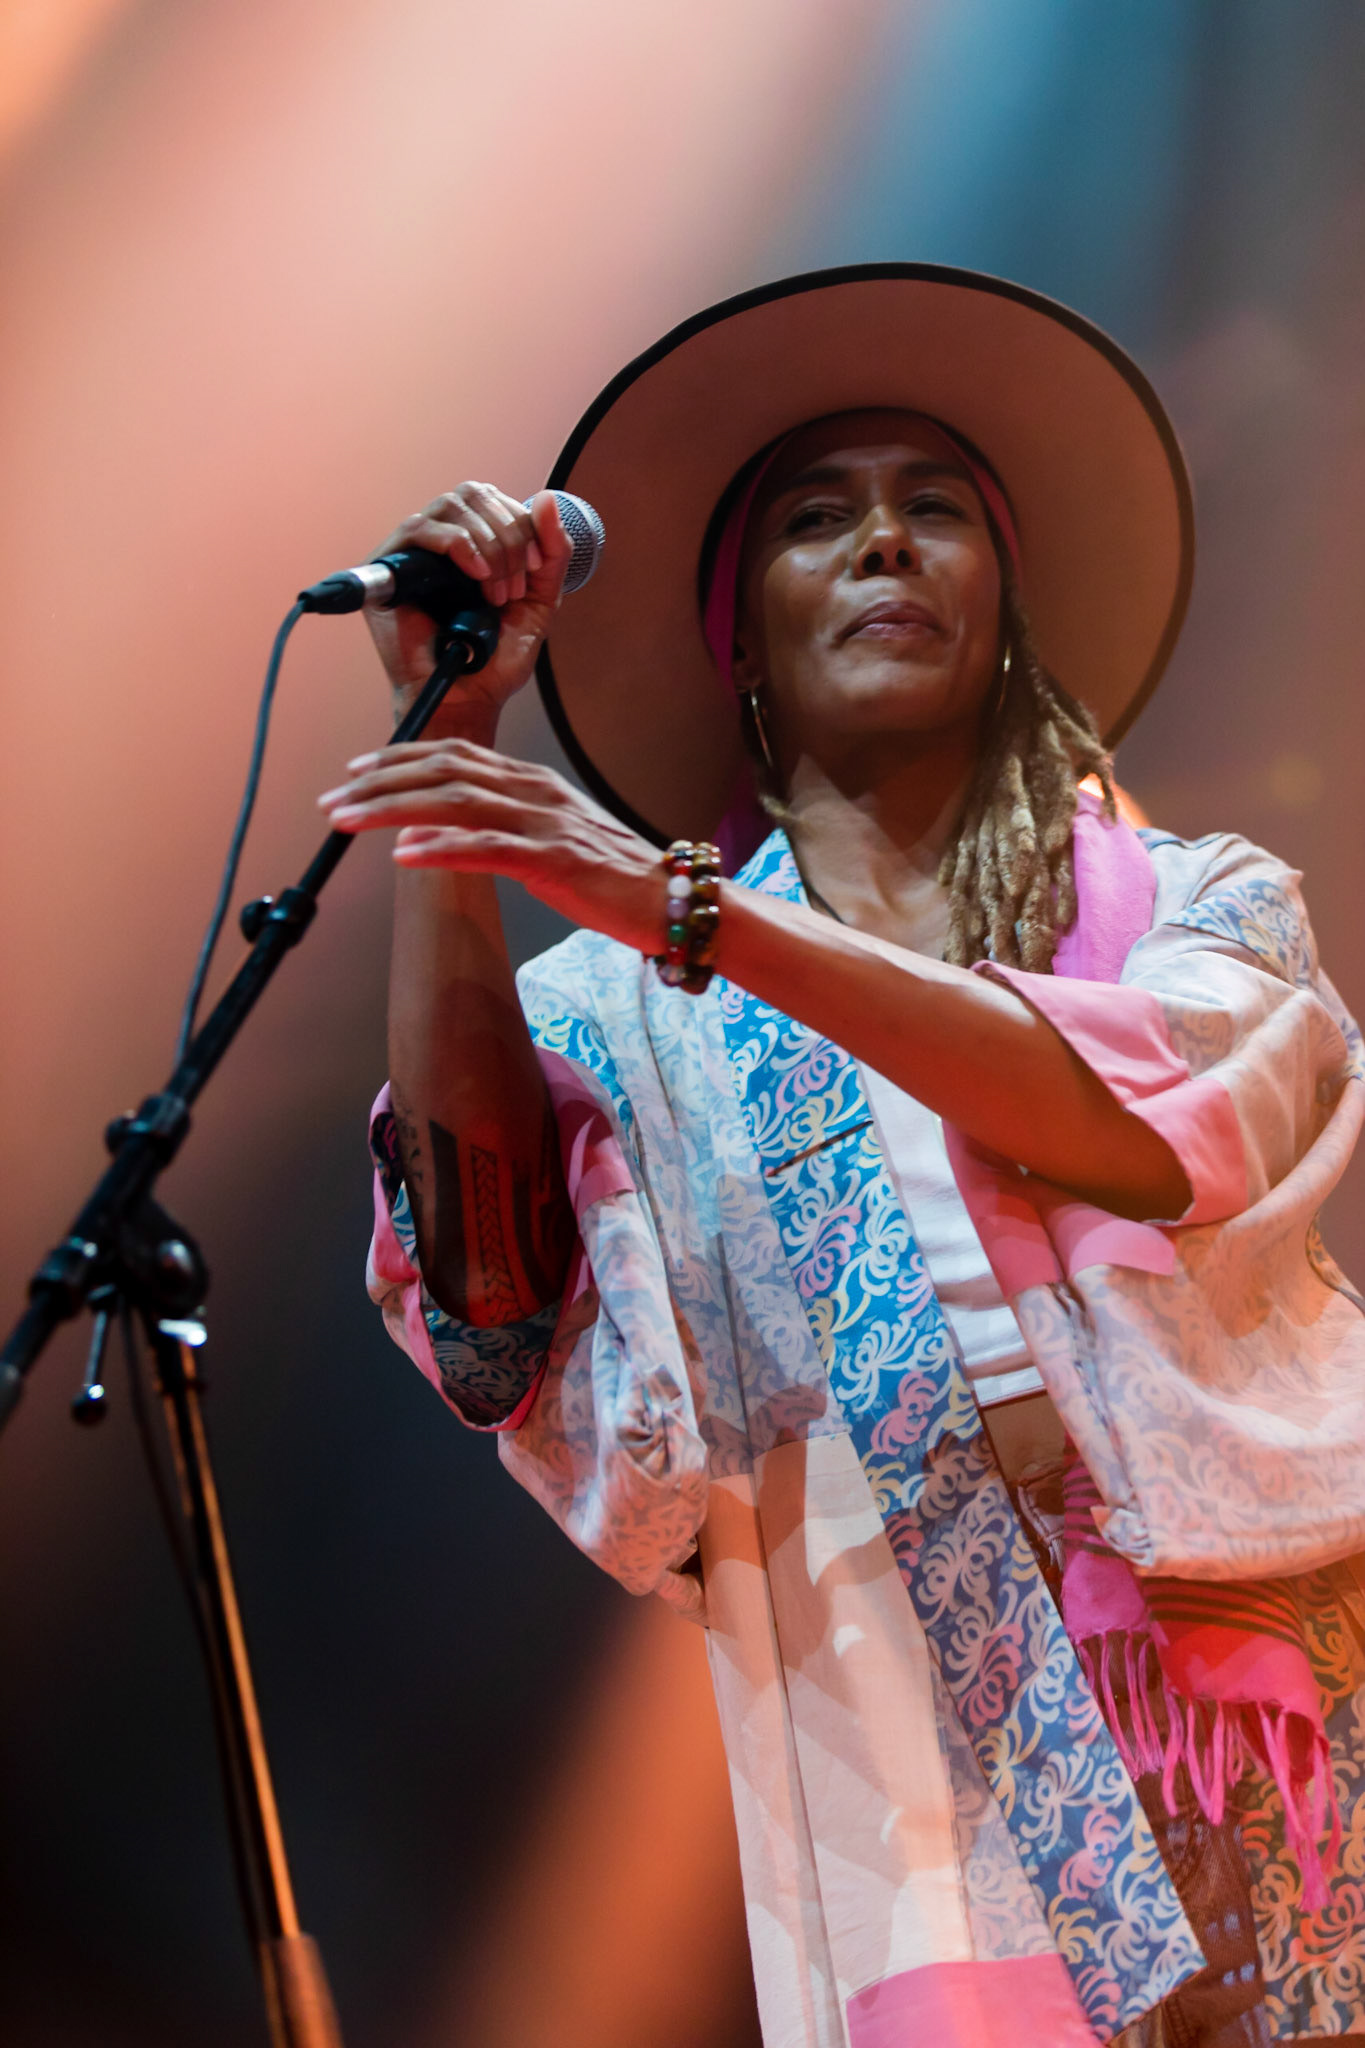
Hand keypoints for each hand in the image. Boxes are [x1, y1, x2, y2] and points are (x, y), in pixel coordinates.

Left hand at [319, 739, 667, 950]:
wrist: (671, 900)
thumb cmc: (611, 876)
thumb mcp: (549, 839)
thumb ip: (499, 829)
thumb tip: (432, 836)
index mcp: (531, 782)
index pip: (453, 754)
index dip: (399, 759)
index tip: (355, 772)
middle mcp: (534, 791)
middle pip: (443, 771)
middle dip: (380, 784)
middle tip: (334, 801)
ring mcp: (545, 823)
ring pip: (455, 802)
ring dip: (394, 809)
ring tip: (350, 821)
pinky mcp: (555, 860)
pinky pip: (488, 848)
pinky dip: (442, 848)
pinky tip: (405, 855)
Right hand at [367, 485, 573, 738]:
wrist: (468, 697)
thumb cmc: (496, 658)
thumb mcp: (540, 600)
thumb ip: (553, 551)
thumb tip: (549, 498)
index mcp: (474, 542)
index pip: (495, 498)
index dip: (522, 523)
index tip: (535, 567)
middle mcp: (441, 541)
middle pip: (473, 494)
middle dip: (507, 534)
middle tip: (514, 585)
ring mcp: (412, 552)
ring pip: (450, 506)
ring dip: (486, 544)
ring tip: (494, 591)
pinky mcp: (387, 569)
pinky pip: (418, 528)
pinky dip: (457, 544)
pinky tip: (475, 574)